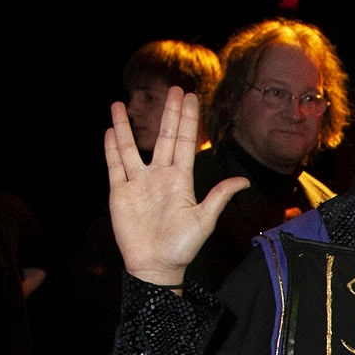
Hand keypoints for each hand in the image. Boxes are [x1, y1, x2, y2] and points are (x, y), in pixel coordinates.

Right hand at [105, 86, 247, 285]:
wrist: (156, 266)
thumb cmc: (182, 247)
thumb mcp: (204, 220)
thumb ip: (219, 197)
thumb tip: (244, 181)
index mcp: (181, 180)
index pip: (185, 142)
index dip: (188, 119)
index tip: (190, 97)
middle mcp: (159, 176)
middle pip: (164, 137)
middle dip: (169, 114)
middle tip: (174, 89)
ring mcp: (139, 183)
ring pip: (130, 147)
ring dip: (126, 125)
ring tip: (120, 103)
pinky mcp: (120, 192)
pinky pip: (115, 165)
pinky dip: (111, 147)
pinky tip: (110, 129)